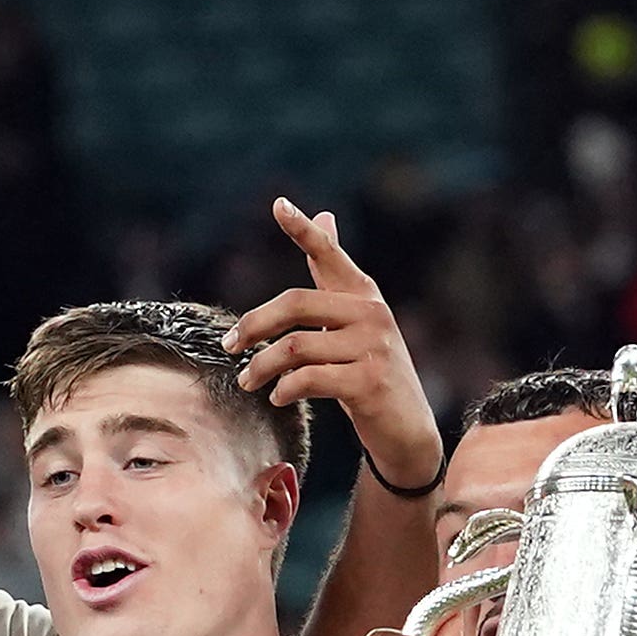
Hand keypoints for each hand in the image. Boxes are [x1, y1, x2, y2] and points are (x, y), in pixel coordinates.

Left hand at [227, 200, 440, 502]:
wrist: (406, 430)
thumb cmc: (370, 372)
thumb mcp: (354, 322)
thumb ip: (334, 276)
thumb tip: (325, 216)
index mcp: (363, 294)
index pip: (329, 254)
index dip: (303, 229)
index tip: (278, 205)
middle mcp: (371, 313)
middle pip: (296, 304)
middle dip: (254, 326)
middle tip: (230, 346)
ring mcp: (373, 348)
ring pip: (295, 347)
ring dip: (261, 367)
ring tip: (248, 381)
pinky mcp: (369, 383)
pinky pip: (309, 379)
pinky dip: (284, 390)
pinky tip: (278, 398)